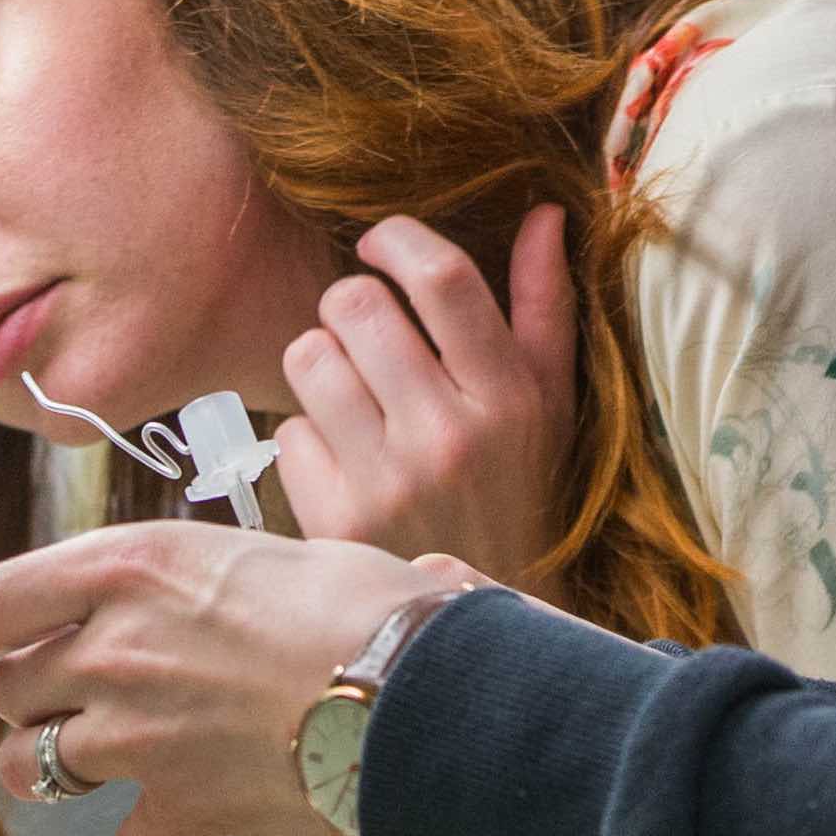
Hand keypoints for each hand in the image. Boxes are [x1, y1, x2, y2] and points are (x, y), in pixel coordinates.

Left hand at [0, 523, 475, 835]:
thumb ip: (195, 578)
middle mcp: (115, 647)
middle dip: (26, 699)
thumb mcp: (258, 553)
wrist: (417, 689)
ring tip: (79, 770)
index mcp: (128, 566)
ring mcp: (140, 733)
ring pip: (36, 765)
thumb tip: (192, 592)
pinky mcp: (180, 804)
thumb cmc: (361, 605)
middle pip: (14, 687)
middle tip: (64, 699)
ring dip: (45, 771)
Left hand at [274, 206, 572, 583]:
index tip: (380, 239)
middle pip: (355, 305)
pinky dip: (307, 441)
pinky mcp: (335, 524)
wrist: (486, 624)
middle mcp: (449, 437)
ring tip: (354, 401)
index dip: (398, 238)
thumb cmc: (519, 493)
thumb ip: (543, 306)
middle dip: (350, 307)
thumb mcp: (550, 405)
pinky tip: (344, 465)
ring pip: (308, 358)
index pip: (443, 278)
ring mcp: (388, 483)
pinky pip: (286, 433)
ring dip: (321, 368)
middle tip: (366, 337)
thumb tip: (545, 212)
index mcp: (508, 398)